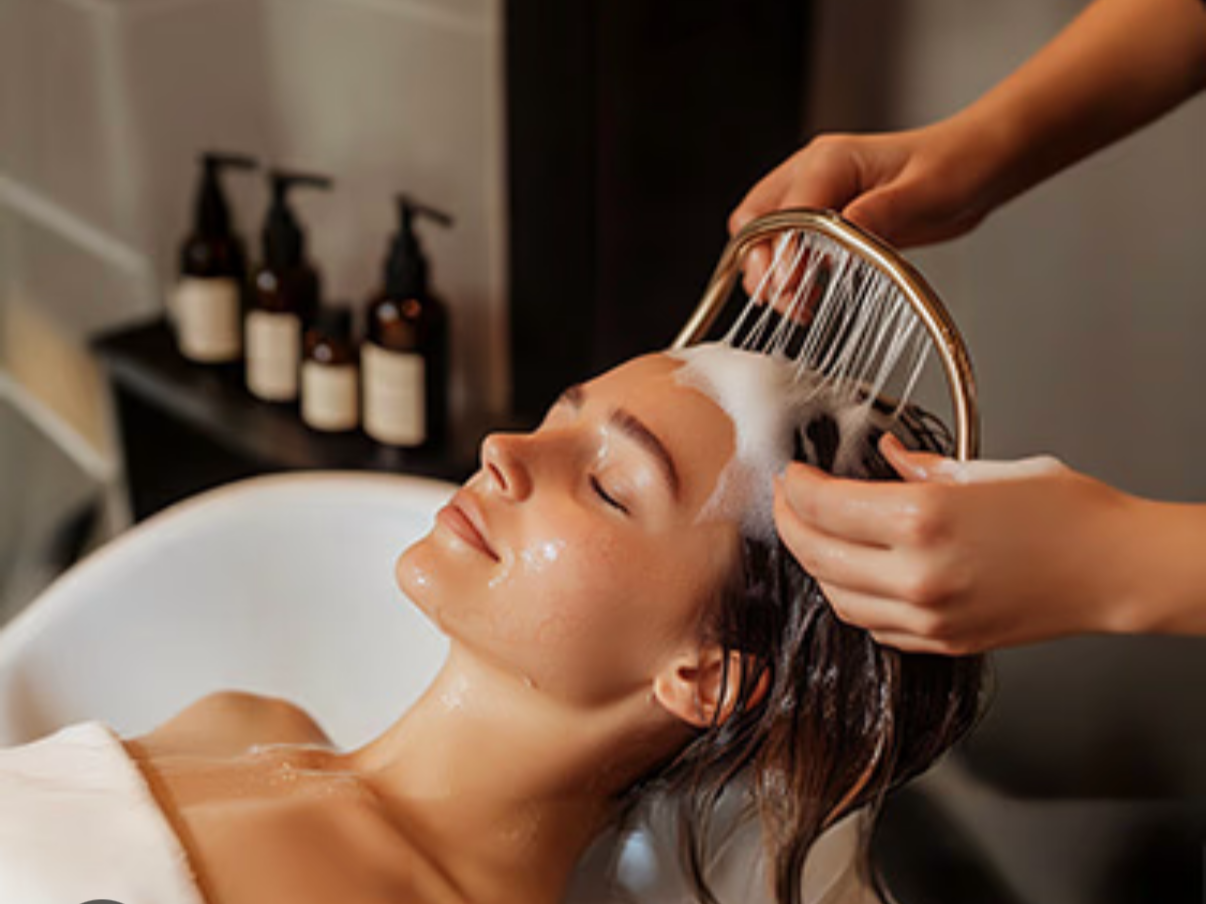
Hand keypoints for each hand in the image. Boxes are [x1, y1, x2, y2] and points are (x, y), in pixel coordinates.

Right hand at [729, 116, 1006, 293]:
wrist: (980, 163)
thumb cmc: (959, 164)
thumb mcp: (926, 192)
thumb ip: (880, 212)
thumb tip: (843, 232)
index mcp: (829, 160)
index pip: (782, 210)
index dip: (780, 251)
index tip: (792, 287)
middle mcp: (814, 174)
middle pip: (755, 221)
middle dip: (761, 264)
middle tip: (785, 299)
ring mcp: (818, 195)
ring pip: (766, 236)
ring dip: (773, 273)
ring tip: (798, 305)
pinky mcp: (828, 218)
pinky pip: (791, 246)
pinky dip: (791, 273)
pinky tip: (810, 294)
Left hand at [773, 435, 1144, 654]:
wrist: (1116, 569)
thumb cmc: (1067, 513)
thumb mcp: (988, 469)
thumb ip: (923, 467)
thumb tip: (887, 456)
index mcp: (923, 519)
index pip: (822, 506)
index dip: (795, 487)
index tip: (792, 474)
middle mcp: (917, 573)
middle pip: (816, 552)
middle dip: (789, 522)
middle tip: (787, 500)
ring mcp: (928, 615)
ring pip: (836, 596)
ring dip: (815, 563)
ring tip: (813, 534)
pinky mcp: (942, 642)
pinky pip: (873, 625)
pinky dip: (851, 597)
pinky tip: (853, 572)